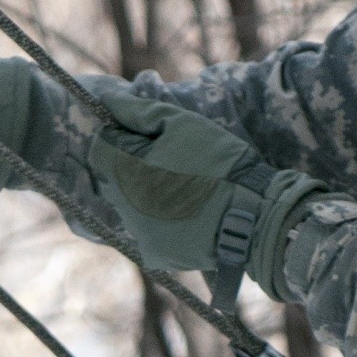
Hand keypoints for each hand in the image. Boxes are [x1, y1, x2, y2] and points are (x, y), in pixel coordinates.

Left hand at [87, 93, 323, 303]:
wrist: (255, 216)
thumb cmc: (220, 163)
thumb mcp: (182, 124)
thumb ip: (138, 112)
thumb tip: (106, 100)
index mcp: (127, 172)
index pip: (101, 148)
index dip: (121, 137)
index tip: (148, 137)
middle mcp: (126, 207)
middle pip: (113, 179)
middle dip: (133, 166)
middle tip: (173, 162)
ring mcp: (140, 235)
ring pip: (130, 207)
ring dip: (146, 195)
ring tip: (185, 190)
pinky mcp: (157, 255)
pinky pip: (148, 232)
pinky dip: (161, 222)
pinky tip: (188, 215)